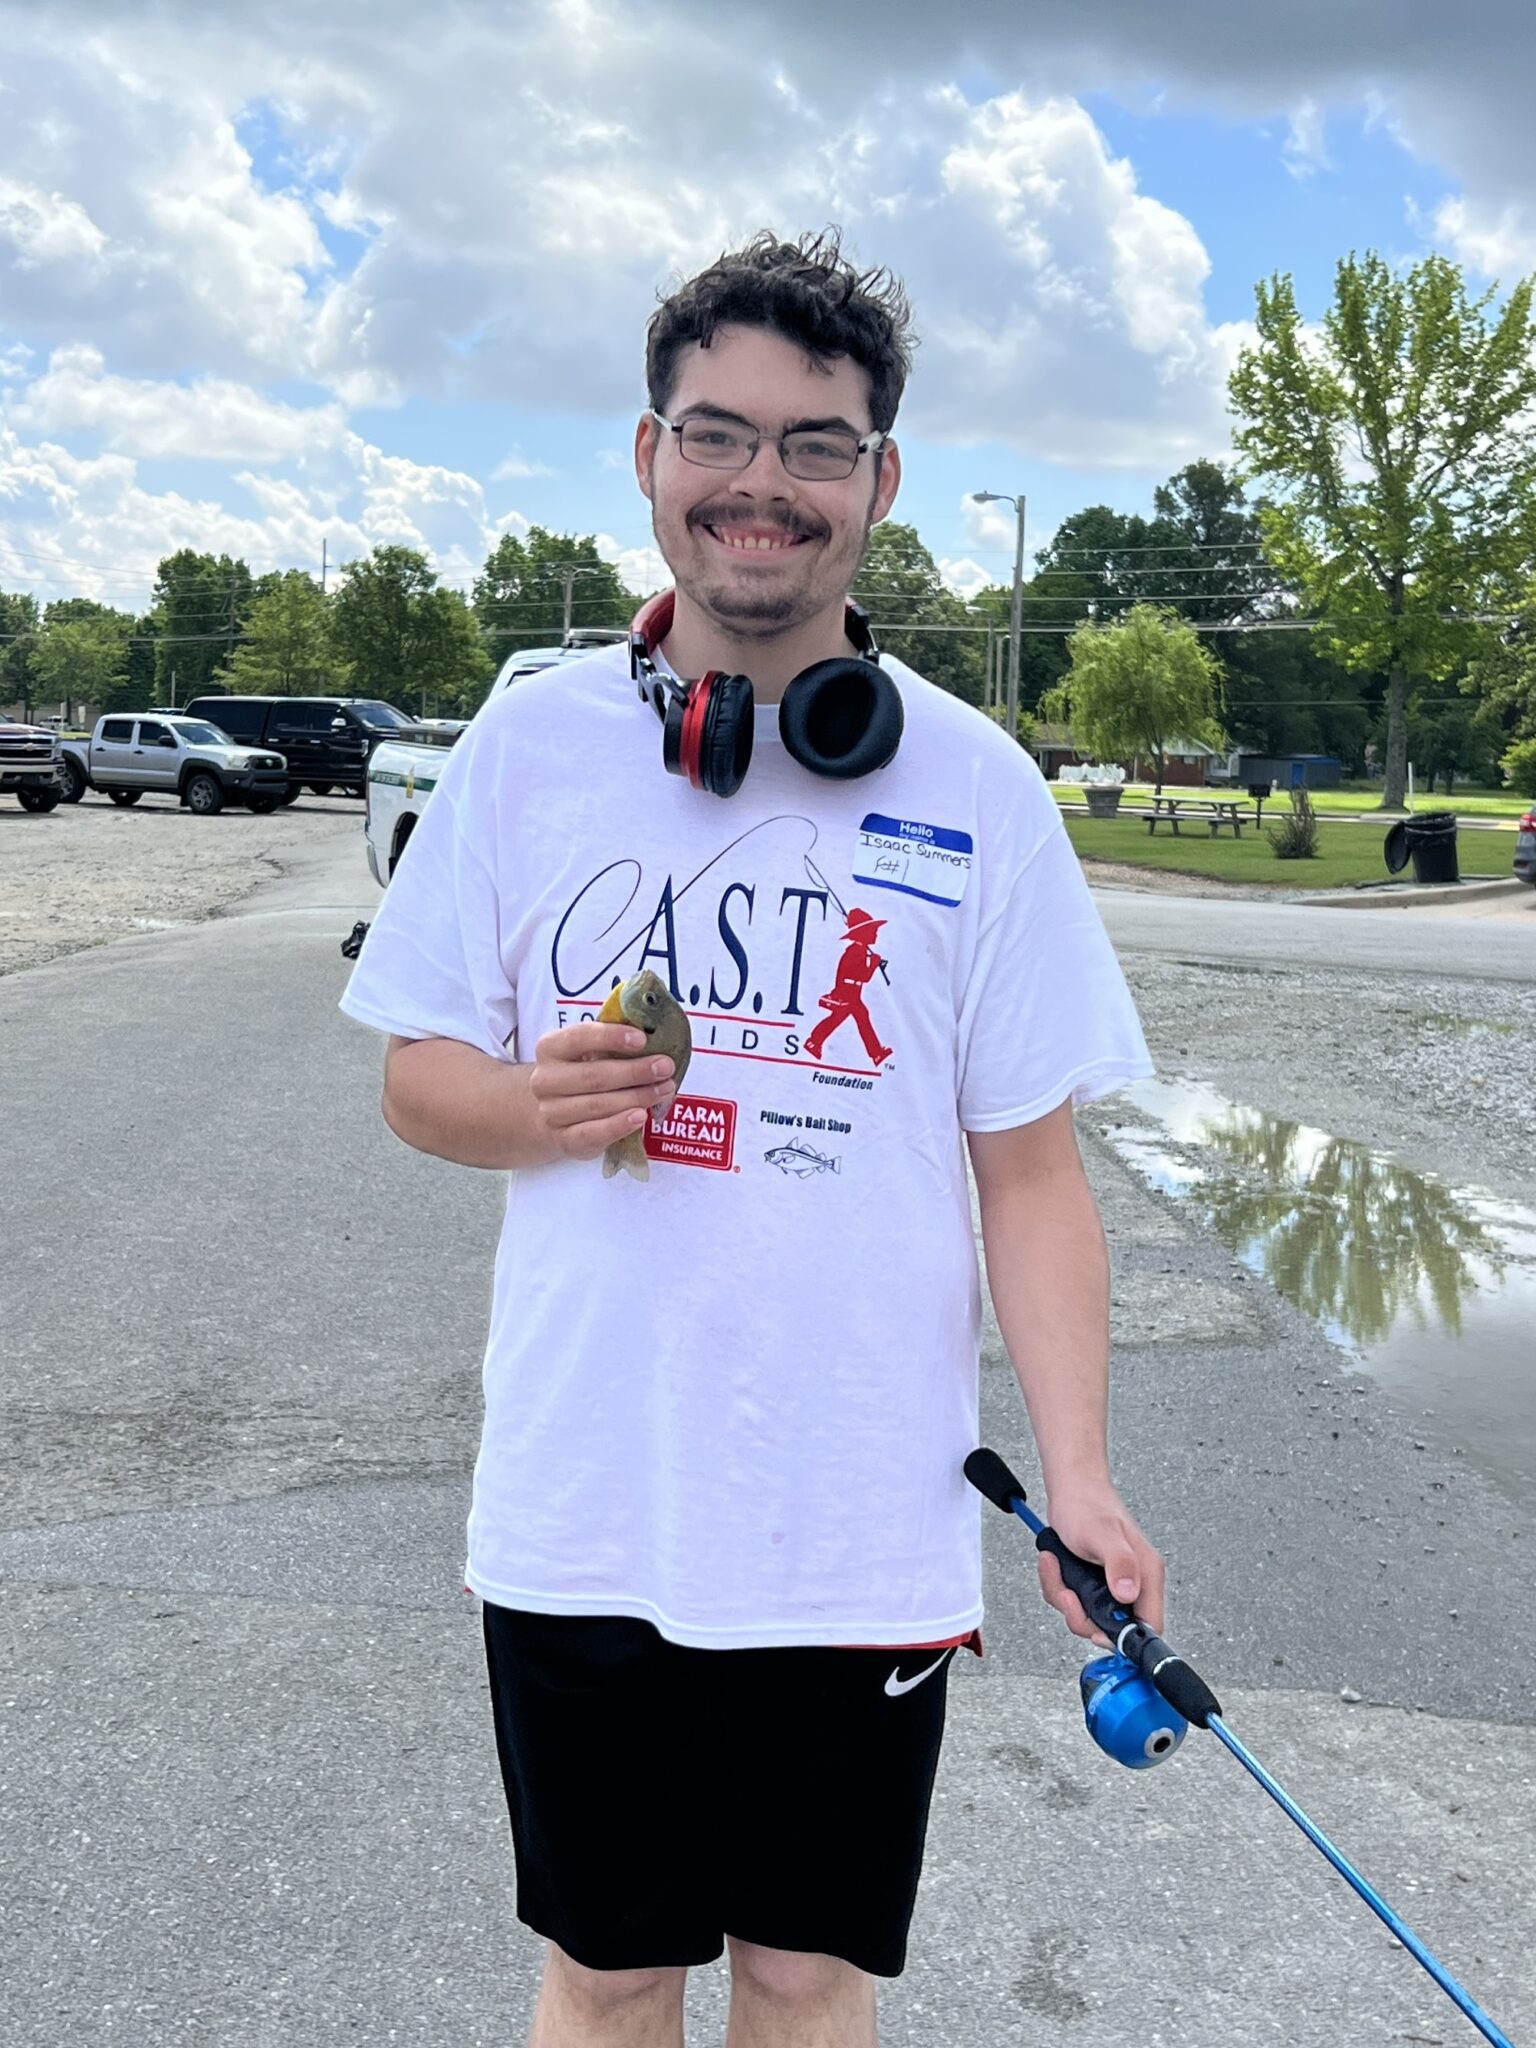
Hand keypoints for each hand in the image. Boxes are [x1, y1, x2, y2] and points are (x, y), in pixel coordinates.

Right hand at [527, 1020, 676, 1162]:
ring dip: (636, 1097)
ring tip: (664, 1090)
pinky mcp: (564, 1140)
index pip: (578, 1037)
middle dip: (634, 1071)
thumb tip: (654, 1035)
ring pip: (597, 1105)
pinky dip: (619, 1125)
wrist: (554, 1115)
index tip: (642, 1039)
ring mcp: (551, 1113)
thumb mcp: (588, 1054)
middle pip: (593, 1075)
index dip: (611, 1037)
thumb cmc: (581, 1075)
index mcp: (550, 1048)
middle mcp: (545, 1080)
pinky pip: (593, 1134)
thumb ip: (612, 1045)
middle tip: (665, 1067)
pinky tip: (641, 1116)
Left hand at [1036, 1479, 1165, 1646]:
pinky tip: (1053, 1564)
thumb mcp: (1103, 1535)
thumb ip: (1120, 1564)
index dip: (1124, 1636)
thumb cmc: (1089, 1504)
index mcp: (1146, 1575)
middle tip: (1067, 1594)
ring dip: (1064, 1598)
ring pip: (1088, 1616)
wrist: (1070, 1487)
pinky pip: (1073, 1602)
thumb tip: (1128, 1594)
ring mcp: (1111, 1584)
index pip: (1149, 1627)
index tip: (1096, 1627)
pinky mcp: (1092, 1582)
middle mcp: (1133, 1583)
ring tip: (1056, 1569)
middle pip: (1113, 1628)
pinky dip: (1057, 1586)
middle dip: (1082, 1616)